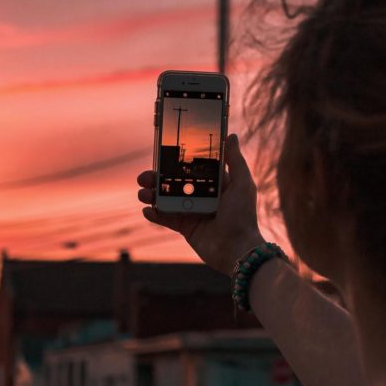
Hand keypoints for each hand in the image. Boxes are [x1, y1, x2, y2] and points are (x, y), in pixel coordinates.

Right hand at [136, 133, 263, 276]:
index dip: (177, 161)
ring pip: (167, 199)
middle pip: (175, 182)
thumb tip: (230, 135)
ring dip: (152, 195)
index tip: (163, 153)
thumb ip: (235, 160)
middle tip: (144, 176)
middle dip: (158, 179)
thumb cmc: (243, 216)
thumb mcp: (242, 184)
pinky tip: (147, 210)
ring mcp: (192, 212)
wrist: (237, 250)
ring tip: (142, 193)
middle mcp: (202, 196)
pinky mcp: (186, 228)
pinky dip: (155, 214)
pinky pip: (166, 219)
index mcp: (215, 184)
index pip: (193, 168)